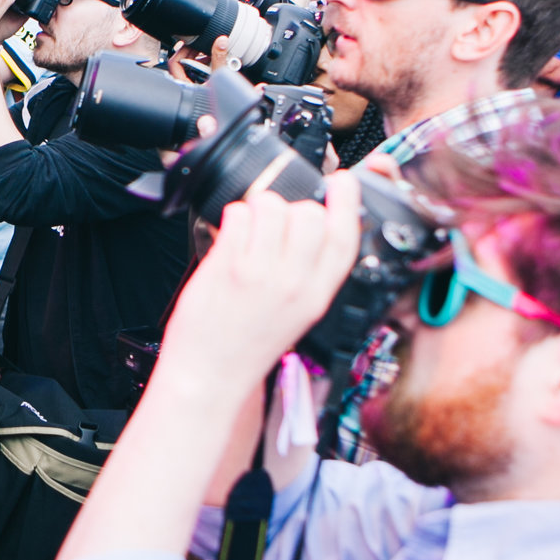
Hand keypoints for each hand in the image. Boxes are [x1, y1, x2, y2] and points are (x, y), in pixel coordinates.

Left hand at [150, 185, 360, 398]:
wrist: (211, 377)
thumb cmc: (248, 347)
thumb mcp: (297, 314)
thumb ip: (308, 273)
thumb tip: (308, 225)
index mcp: (317, 295)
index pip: (345, 236)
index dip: (348, 201)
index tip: (343, 182)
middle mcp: (293, 284)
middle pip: (310, 214)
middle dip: (293, 207)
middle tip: (276, 223)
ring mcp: (260, 274)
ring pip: (272, 206)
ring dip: (259, 207)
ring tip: (250, 228)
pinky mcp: (227, 268)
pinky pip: (237, 216)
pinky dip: (233, 215)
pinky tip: (230, 233)